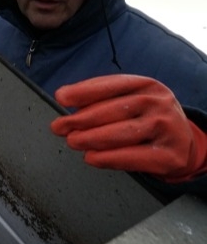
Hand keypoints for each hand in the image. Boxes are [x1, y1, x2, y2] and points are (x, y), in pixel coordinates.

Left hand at [50, 74, 206, 182]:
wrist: (183, 143)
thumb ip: (101, 98)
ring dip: (90, 138)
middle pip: (113, 110)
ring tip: (72, 141)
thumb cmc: (146, 119)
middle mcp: (158, 103)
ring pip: (120, 133)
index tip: (61, 97)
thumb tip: (65, 98)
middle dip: (80, 119)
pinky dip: (107, 158)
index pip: (111, 85)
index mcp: (146, 85)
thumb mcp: (131, 100)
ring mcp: (166, 128)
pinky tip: (91, 157)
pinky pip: (132, 157)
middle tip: (59, 126)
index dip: (84, 91)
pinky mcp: (169, 155)